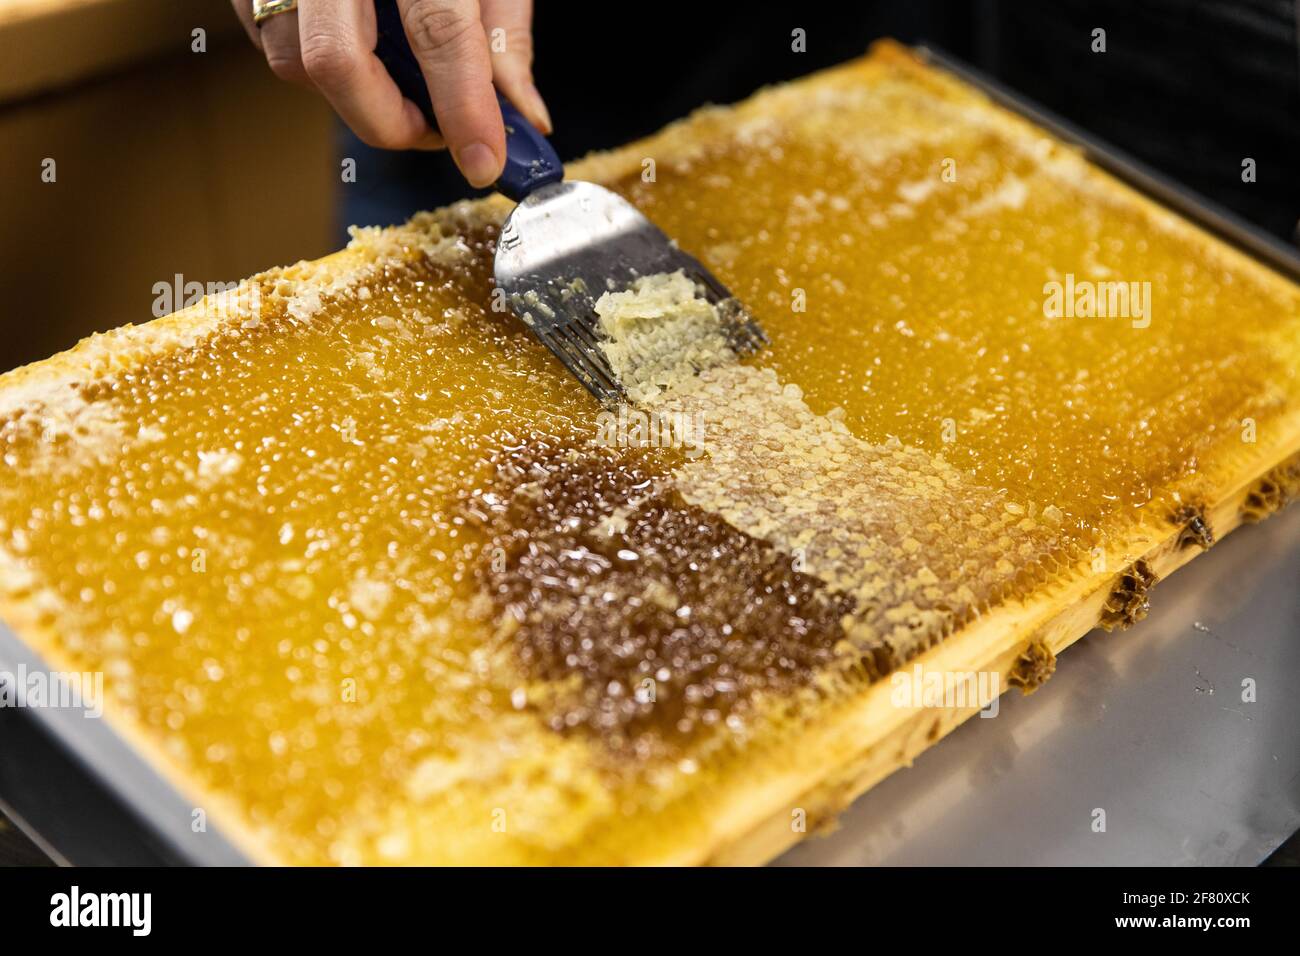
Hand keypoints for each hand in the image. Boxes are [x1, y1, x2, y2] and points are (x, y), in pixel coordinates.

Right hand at [233, 0, 550, 187]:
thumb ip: (505, 31)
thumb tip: (523, 115)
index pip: (436, 30)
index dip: (463, 107)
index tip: (484, 161)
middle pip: (338, 61)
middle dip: (392, 121)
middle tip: (436, 130)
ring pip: (295, 62)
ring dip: (357, 97)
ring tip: (404, 83)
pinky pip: (273, 39)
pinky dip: (323, 67)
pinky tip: (364, 48)